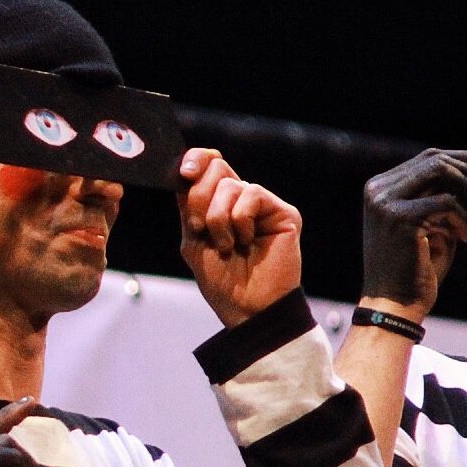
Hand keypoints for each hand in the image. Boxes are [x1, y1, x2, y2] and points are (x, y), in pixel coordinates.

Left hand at [177, 147, 301, 326]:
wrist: (246, 306)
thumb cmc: (221, 280)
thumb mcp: (193, 239)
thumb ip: (188, 206)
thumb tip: (185, 169)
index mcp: (218, 203)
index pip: (207, 164)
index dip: (194, 160)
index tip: (183, 172)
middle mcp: (241, 199)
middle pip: (216, 167)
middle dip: (199, 198)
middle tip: (201, 229)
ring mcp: (263, 205)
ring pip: (230, 185)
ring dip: (218, 219)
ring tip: (228, 245)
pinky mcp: (283, 212)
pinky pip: (251, 195)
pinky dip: (239, 220)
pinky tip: (246, 241)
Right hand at [360, 149, 466, 318]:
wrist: (394, 304)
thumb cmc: (415, 268)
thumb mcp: (430, 224)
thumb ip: (443, 197)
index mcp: (380, 188)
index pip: (428, 157)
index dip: (465, 159)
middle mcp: (377, 190)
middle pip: (436, 159)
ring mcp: (385, 202)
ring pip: (441, 171)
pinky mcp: (399, 217)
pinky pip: (447, 202)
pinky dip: (465, 219)